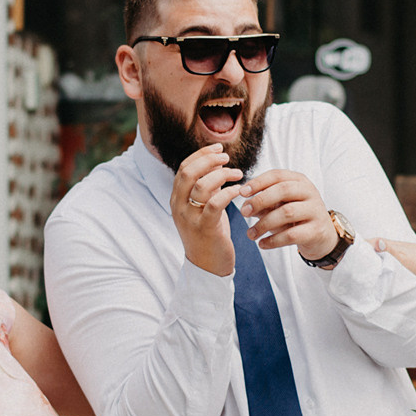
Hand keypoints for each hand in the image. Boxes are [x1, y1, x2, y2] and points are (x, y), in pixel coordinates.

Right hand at [170, 145, 244, 276]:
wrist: (207, 267)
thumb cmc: (208, 234)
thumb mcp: (202, 207)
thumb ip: (205, 187)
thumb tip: (215, 163)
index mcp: (176, 199)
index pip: (183, 168)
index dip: (201, 154)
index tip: (218, 148)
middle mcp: (179, 207)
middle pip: (188, 173)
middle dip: (208, 160)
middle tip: (226, 157)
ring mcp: (190, 218)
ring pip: (202, 186)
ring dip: (222, 175)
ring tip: (237, 174)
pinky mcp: (205, 228)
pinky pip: (215, 204)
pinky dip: (228, 193)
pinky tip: (239, 191)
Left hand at [240, 170, 339, 259]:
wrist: (322, 236)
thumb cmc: (297, 216)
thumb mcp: (280, 205)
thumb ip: (264, 203)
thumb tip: (245, 206)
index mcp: (299, 181)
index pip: (277, 175)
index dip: (258, 182)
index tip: (241, 192)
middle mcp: (310, 192)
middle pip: (283, 190)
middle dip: (260, 200)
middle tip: (244, 212)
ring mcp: (315, 210)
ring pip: (287, 212)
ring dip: (264, 224)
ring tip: (251, 234)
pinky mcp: (316, 230)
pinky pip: (291, 234)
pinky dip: (273, 240)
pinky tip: (262, 244)